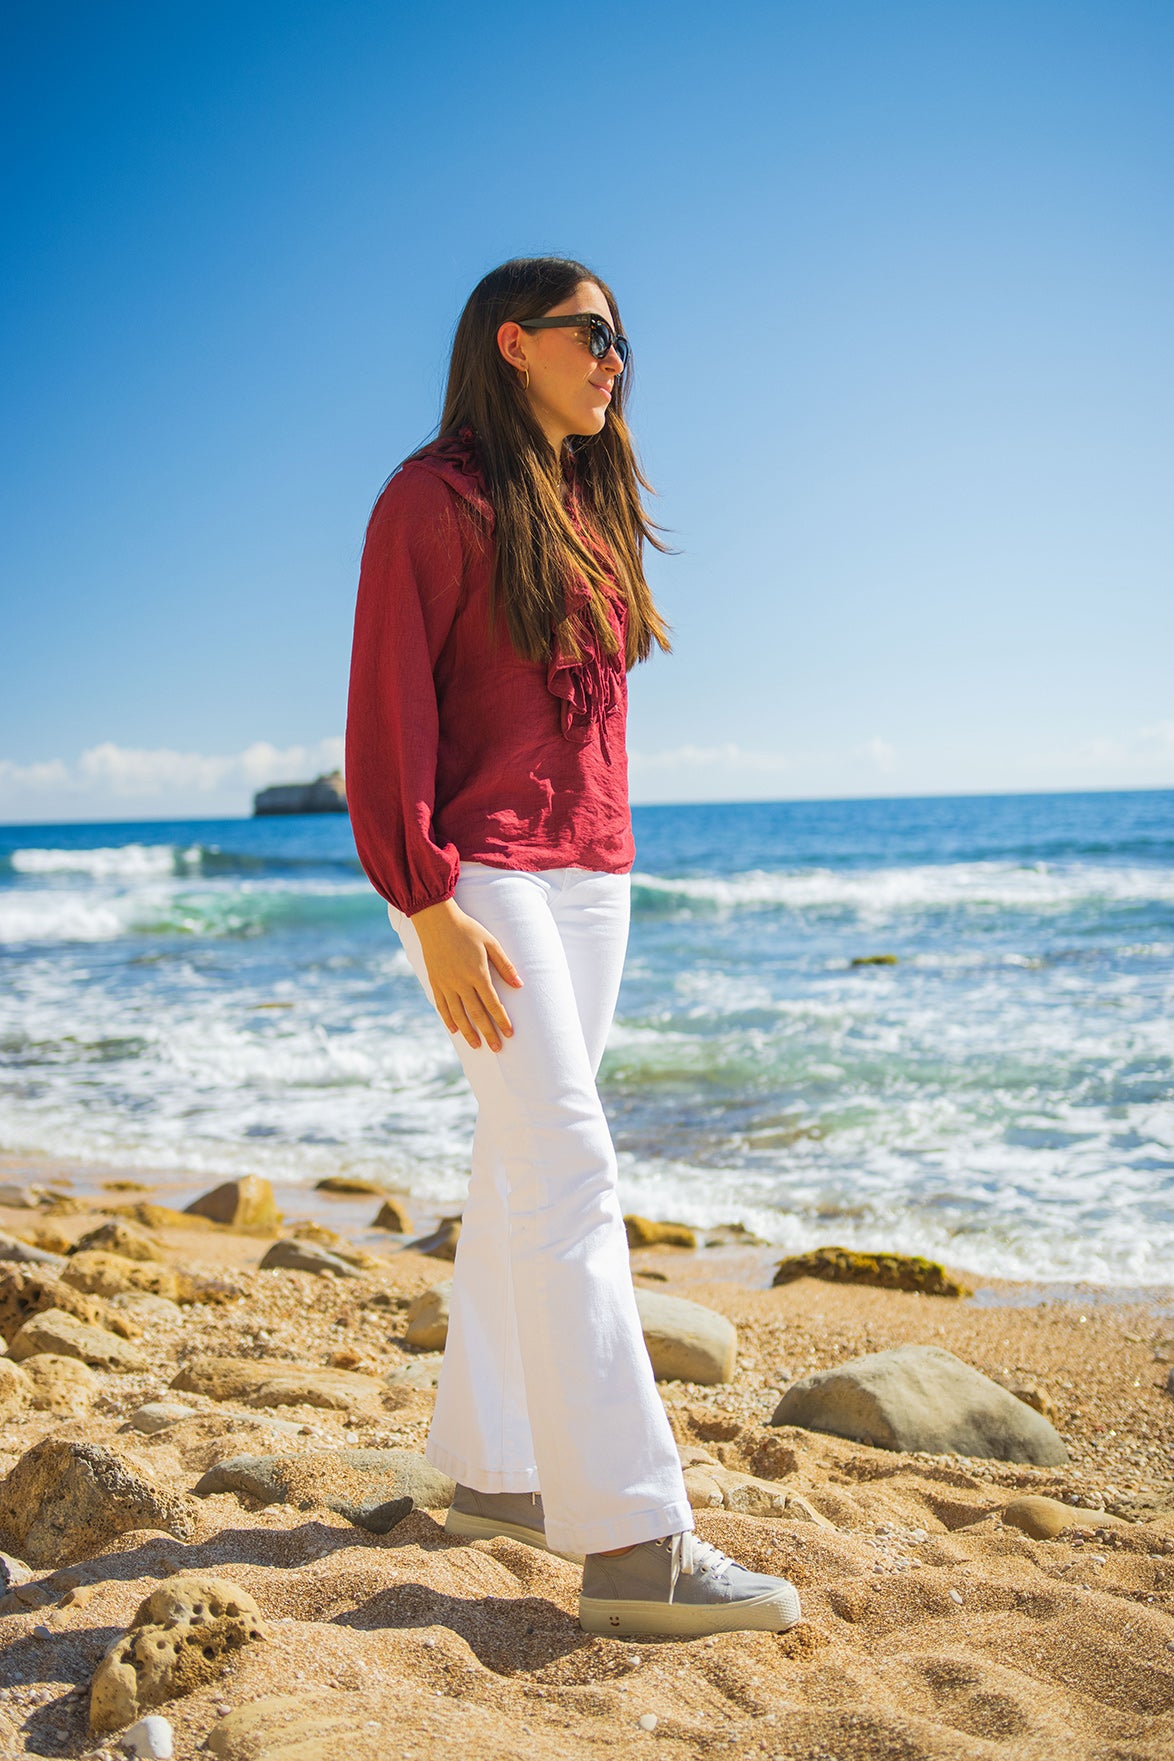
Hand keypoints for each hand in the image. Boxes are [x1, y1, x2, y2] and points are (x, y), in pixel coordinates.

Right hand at [409, 897, 522, 1050]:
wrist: (436, 920)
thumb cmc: (467, 929)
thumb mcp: (490, 942)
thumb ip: (504, 965)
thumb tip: (519, 985)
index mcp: (477, 973)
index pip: (493, 1003)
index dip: (502, 1020)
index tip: (509, 1033)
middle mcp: (461, 982)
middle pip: (476, 1013)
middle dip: (488, 1032)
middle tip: (496, 1048)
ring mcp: (446, 984)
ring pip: (458, 1014)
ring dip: (468, 1032)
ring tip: (476, 1045)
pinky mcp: (435, 982)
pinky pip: (442, 1006)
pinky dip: (448, 1019)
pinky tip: (455, 1030)